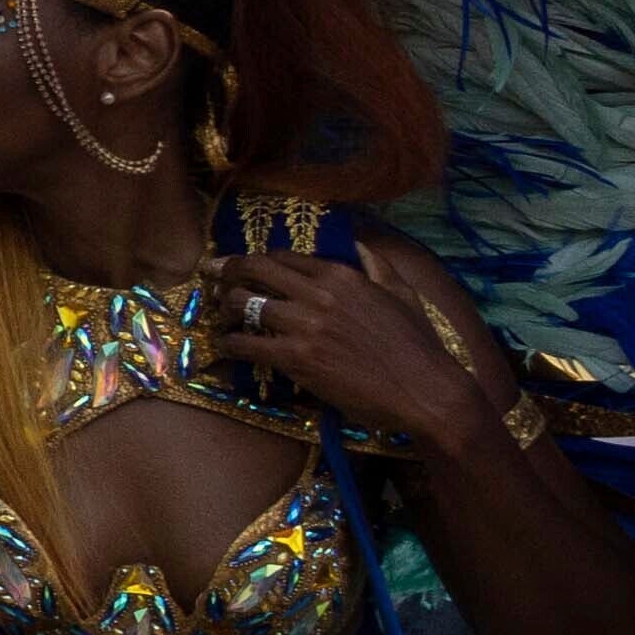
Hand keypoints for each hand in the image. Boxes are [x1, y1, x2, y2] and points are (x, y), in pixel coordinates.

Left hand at [217, 252, 523, 462]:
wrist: (425, 390)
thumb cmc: (418, 345)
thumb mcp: (402, 294)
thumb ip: (377, 266)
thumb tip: (359, 244)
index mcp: (342, 275)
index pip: (284, 258)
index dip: (257, 259)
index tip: (239, 263)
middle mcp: (319, 293)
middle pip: (255, 270)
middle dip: (226, 269)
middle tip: (209, 274)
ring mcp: (305, 325)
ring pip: (244, 303)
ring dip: (224, 306)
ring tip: (217, 312)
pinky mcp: (297, 358)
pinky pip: (247, 343)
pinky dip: (230, 342)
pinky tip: (225, 344)